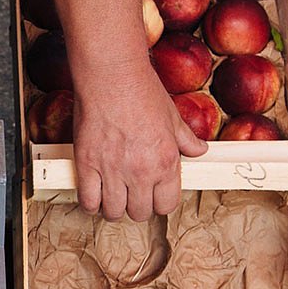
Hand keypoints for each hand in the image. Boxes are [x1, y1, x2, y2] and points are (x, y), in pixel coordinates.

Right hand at [71, 62, 207, 221]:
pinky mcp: (87, 165)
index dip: (159, 203)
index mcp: (165, 162)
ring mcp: (112, 170)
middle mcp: (141, 172)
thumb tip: (200, 150)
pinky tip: (93, 194)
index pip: (166, 205)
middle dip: (136, 207)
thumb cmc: (142, 91)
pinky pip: (88, 200)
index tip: (152, 196)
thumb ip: (187, 140)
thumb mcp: (172, 117)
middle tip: (130, 194)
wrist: (112, 75)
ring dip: (112, 208)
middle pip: (140, 213)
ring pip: (113, 212)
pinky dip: (90, 203)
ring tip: (111, 195)